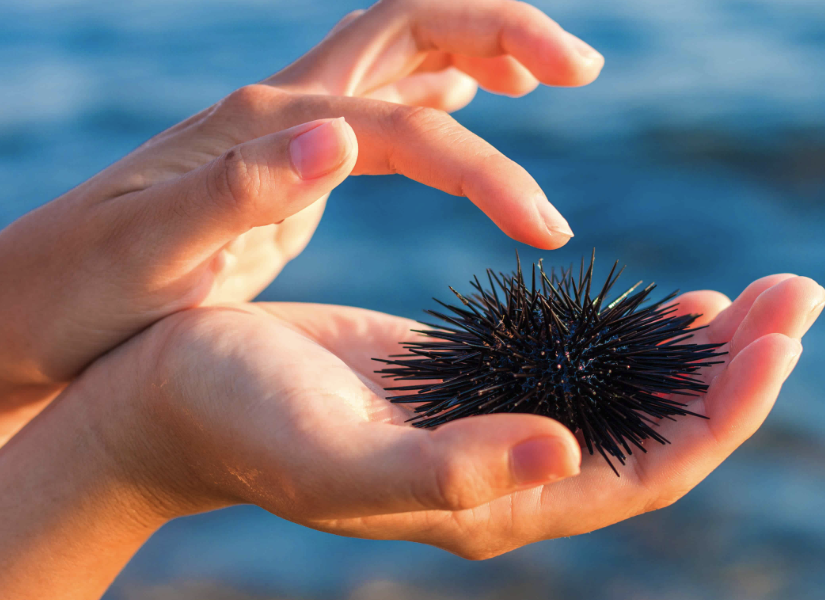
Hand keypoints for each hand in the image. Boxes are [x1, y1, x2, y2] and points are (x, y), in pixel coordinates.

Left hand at [0, 0, 601, 403]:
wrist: (36, 300)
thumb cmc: (88, 291)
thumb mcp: (153, 253)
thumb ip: (239, 190)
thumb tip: (341, 138)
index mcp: (267, 126)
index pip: (409, 122)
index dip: (490, 169)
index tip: (548, 232)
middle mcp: (286, 106)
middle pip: (412, 23)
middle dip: (506, 31)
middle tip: (581, 67)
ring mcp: (289, 127)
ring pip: (401, 52)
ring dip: (480, 47)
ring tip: (545, 72)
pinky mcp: (290, 158)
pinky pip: (380, 100)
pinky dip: (437, 88)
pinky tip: (465, 99)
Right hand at [83, 274, 824, 558]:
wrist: (177, 397)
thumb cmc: (239, 423)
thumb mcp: (336, 454)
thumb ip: (449, 471)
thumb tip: (565, 453)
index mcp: (489, 503)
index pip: (644, 471)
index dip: (721, 414)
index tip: (778, 341)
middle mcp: (507, 474)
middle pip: (655, 437)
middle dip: (735, 375)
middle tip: (798, 294)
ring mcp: (491, 427)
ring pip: (626, 403)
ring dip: (697, 357)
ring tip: (758, 301)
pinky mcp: (469, 382)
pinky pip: (578, 369)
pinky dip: (632, 340)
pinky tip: (669, 313)